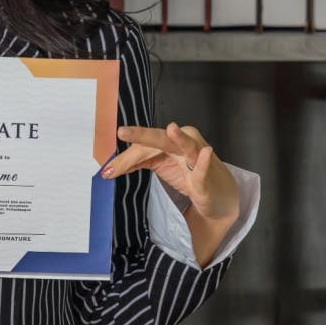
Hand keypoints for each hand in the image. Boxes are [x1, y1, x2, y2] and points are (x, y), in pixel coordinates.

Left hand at [103, 122, 238, 223]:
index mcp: (169, 140)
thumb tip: (108, 168)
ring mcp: (198, 157)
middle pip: (159, 139)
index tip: (108, 171)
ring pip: (185, 146)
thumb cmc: (186, 174)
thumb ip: (137, 162)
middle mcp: (184, 143)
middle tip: (121, 132)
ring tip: (171, 129)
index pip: (144, 147)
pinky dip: (203, 161)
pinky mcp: (207, 176)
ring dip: (179, 138)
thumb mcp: (159, 165)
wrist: (216, 195)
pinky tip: (204, 153)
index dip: (126, 158)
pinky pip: (204, 169)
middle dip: (141, 136)